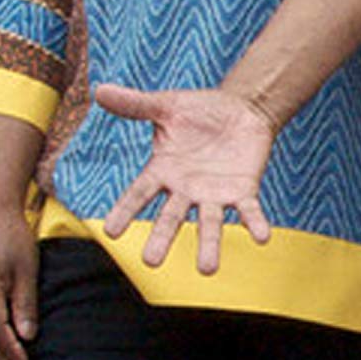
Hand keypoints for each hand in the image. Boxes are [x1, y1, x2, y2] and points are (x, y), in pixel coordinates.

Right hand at [95, 83, 276, 275]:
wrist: (240, 109)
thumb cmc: (198, 111)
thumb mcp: (166, 105)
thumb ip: (135, 104)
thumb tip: (99, 89)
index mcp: (163, 170)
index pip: (139, 194)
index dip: (125, 210)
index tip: (111, 231)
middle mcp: (186, 189)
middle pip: (171, 216)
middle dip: (162, 238)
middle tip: (151, 262)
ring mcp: (214, 193)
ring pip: (209, 223)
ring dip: (209, 245)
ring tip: (208, 269)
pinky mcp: (243, 190)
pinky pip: (248, 210)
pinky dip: (254, 223)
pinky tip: (261, 237)